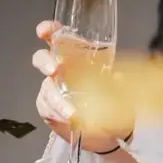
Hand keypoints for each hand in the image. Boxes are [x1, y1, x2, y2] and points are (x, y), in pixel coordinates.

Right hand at [32, 20, 124, 152]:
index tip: (45, 32)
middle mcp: (61, 70)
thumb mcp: (120, 88)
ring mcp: (53, 88)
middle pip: (42, 58)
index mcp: (77, 57)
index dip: (48, 31)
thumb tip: (117, 76)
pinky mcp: (48, 107)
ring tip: (72, 113)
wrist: (107, 131)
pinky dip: (57, 113)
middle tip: (55, 70)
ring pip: (46, 88)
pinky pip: (46, 107)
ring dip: (57, 99)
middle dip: (45, 62)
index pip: (58, 38)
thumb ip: (118, 80)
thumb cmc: (111, 101)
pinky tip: (68, 119)